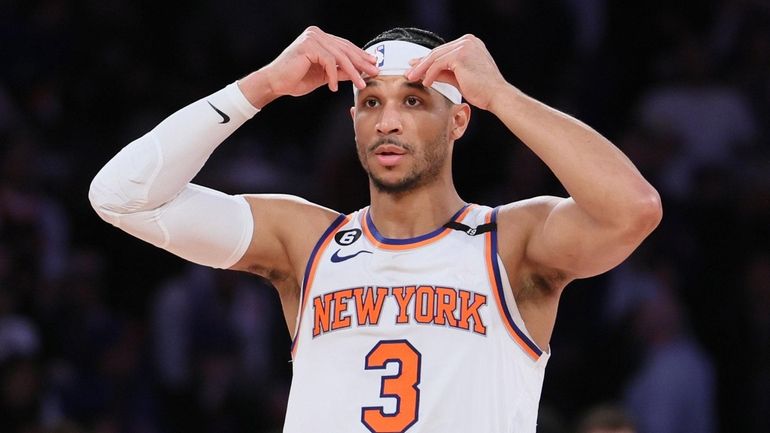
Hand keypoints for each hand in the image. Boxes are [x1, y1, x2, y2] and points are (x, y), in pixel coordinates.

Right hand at [261, 26, 378, 96]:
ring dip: (352, 72)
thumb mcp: (324, 76)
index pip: (344, 46)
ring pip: (339, 56)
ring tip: (360, 84)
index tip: (373, 64)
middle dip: (361, 62)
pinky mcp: (308, 46)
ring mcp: (312, 38)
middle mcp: (316, 34)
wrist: (275, 83)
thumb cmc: (295, 79)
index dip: (360, 55)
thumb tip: (358, 72)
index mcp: (319, 37)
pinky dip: (333, 76)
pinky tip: (334, 87)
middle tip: (374, 72)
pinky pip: (328, 61)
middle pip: (344, 49)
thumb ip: (339, 71)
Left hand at [405, 34, 510, 110]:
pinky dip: (430, 74)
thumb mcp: (459, 78)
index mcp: (471, 43)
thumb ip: (444, 72)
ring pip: (435, 57)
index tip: (416, 67)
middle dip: (422, 63)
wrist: (496, 96)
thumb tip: (426, 72)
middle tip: (409, 72)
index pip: (444, 51)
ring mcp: (464, 46)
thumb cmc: (482, 90)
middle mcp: (468, 40)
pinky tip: (425, 82)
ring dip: (422, 69)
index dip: (428, 60)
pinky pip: (438, 64)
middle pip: (438, 52)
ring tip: (412, 78)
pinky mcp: (460, 54)